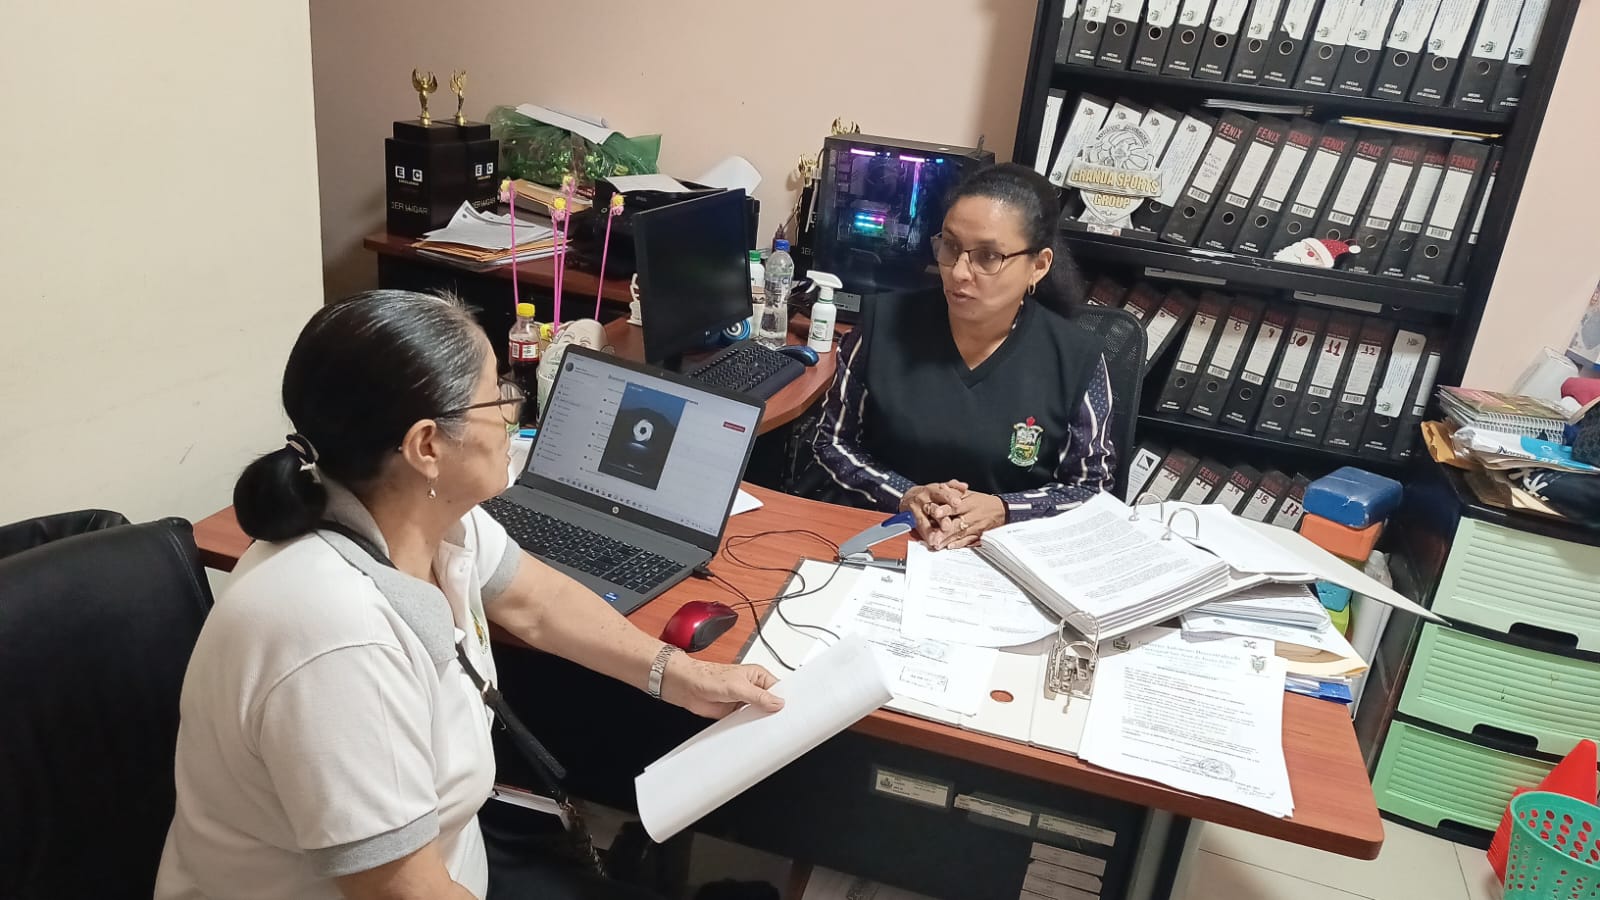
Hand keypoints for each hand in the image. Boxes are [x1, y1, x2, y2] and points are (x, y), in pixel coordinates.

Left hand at [658, 653, 783, 718]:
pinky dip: (749, 727)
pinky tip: (754, 733)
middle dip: (774, 712)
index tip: (791, 711)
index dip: (784, 700)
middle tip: (781, 724)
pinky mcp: (734, 712)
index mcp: (758, 675)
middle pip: (770, 703)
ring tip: (770, 730)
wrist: (687, 687)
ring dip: (761, 721)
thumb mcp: (738, 686)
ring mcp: (744, 701)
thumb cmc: (708, 676)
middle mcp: (752, 688)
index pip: (778, 689)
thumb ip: (758, 696)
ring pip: (759, 714)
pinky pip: (746, 722)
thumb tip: (777, 703)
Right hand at [899, 480, 968, 541]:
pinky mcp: (910, 520)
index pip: (941, 493)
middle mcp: (923, 500)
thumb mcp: (939, 488)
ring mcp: (916, 511)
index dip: (949, 498)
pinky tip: (931, 541)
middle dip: (940, 518)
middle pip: (932, 508)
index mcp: (932, 491)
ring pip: (923, 521)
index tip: (958, 503)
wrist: (908, 498)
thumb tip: (964, 487)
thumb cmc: (928, 494)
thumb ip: (952, 487)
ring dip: (930, 531)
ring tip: (936, 539)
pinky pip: (918, 529)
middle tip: (947, 526)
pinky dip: (925, 535)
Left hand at [929, 491, 1005, 550]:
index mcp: (969, 504)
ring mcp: (976, 528)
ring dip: (948, 540)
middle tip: (932, 537)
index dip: (945, 510)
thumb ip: (955, 491)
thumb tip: (942, 487)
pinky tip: (950, 546)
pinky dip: (959, 544)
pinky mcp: (979, 536)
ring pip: (960, 535)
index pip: (955, 506)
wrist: (1001, 512)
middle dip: (944, 531)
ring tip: (937, 545)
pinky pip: (968, 541)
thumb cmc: (983, 502)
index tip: (935, 513)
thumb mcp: (970, 493)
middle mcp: (973, 516)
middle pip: (957, 524)